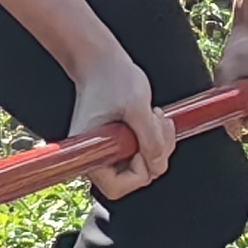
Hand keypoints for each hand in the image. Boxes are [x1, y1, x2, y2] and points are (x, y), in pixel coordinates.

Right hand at [67, 43, 178, 192]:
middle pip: (132, 178)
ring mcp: (107, 149)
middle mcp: (95, 155)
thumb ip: (150, 139)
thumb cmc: (111, 77)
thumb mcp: (137, 108)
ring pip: (141, 165)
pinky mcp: (117, 142)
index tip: (145, 145)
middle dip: (153, 153)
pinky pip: (141, 151)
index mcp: (89, 152)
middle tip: (156, 126)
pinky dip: (154, 137)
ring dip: (157, 143)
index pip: (117, 187)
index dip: (140, 172)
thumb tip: (158, 165)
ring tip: (153, 117)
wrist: (101, 59)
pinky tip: (151, 118)